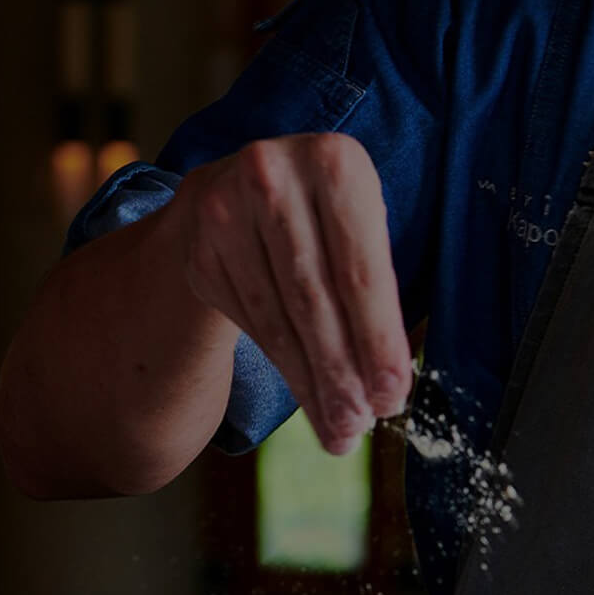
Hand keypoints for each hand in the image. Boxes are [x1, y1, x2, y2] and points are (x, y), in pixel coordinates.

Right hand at [168, 133, 413, 454]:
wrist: (238, 192)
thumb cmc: (326, 221)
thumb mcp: (361, 230)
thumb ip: (376, 294)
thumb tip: (387, 390)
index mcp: (334, 163)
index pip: (360, 270)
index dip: (377, 340)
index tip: (392, 395)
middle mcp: (272, 176)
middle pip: (314, 299)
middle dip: (342, 373)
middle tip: (361, 425)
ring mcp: (225, 211)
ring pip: (278, 319)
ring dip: (312, 384)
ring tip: (339, 430)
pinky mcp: (200, 250)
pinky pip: (251, 323)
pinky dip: (284, 369)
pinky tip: (309, 400)